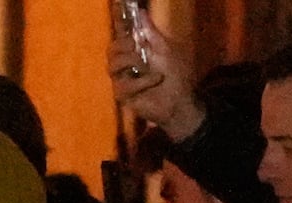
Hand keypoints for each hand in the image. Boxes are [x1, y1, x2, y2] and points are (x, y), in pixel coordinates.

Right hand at [108, 9, 207, 136]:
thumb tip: (141, 12)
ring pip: (112, 67)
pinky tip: (155, 80)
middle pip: (111, 51)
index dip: (121, 33)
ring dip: (131, 62)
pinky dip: (143, 81)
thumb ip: (151, 32)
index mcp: (135, 53)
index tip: (128, 26)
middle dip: (123, 46)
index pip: (119, 39)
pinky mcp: (123, 96)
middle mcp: (125, 66)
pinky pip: (124, 85)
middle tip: (136, 47)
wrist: (180, 100)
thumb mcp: (166, 49)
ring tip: (147, 66)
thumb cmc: (175, 75)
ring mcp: (122, 81)